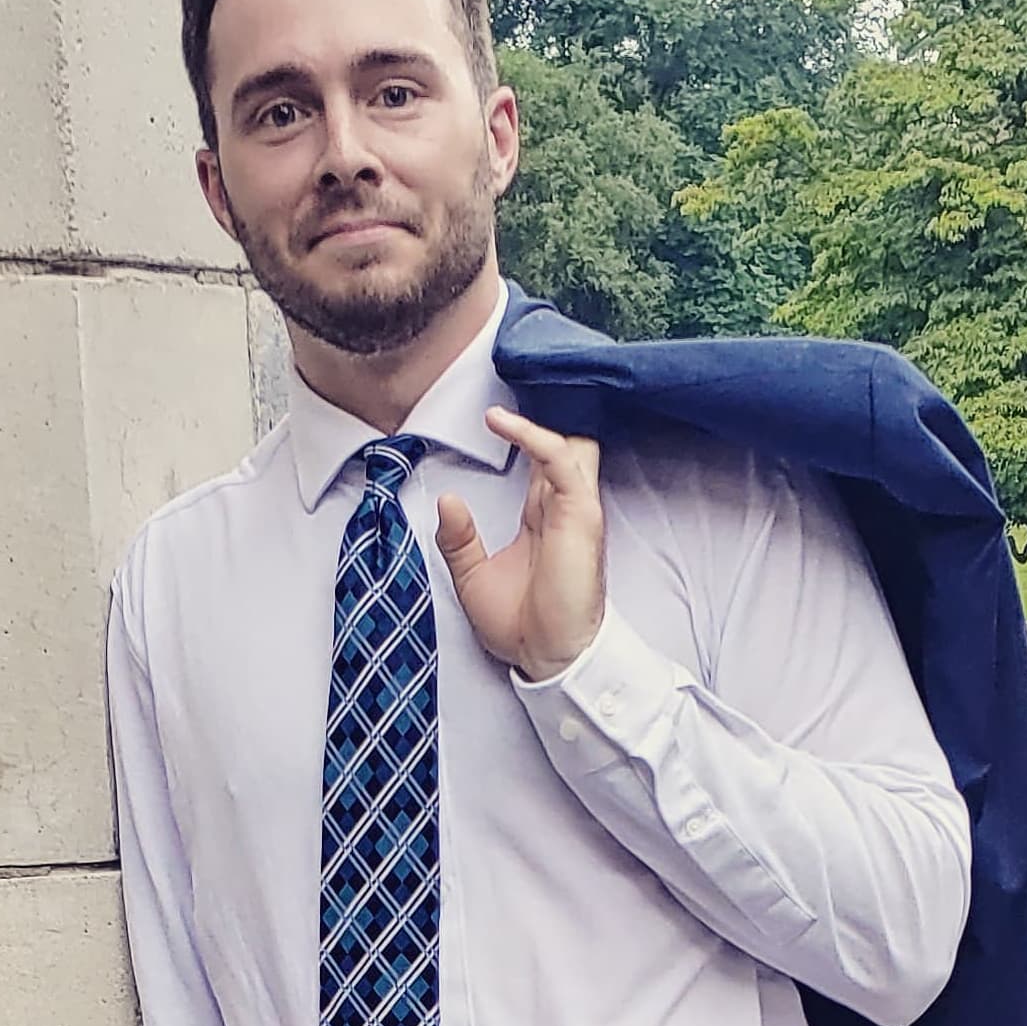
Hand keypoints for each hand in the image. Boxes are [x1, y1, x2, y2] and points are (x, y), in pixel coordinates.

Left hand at [435, 405, 605, 681]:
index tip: (495, 404)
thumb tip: (446, 501)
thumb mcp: (473, 576)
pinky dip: (534, 436)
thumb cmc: (521, 624)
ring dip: (541, 410)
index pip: (543, 456)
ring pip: (569, 440)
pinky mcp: (580, 515)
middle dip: (545, 405)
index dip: (525, 428)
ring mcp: (575, 508)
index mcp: (544, 515)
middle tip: (514, 368)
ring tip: (511, 378)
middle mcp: (563, 505)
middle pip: (564, 438)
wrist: (548, 657)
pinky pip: (560, 461)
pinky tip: (502, 422)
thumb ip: (459, 539)